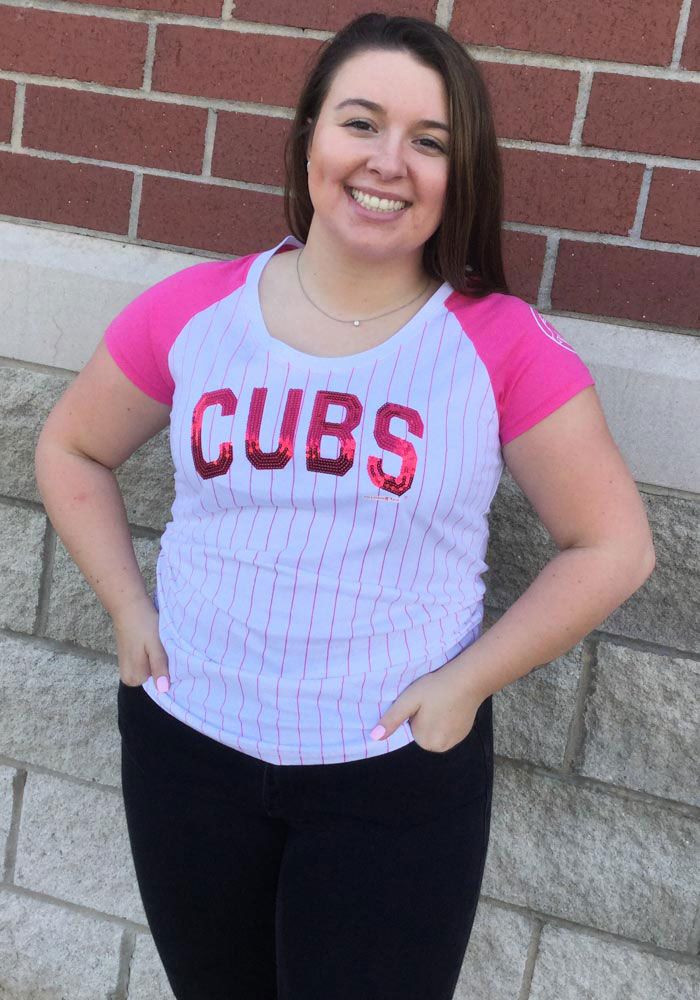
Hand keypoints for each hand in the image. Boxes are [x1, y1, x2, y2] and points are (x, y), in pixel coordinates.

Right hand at [111, 593, 169, 692]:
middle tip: (164, 648)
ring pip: (150, 669)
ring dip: (157, 659)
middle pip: (154, 678)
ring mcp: (127, 667)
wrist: (128, 606)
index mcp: (134, 678)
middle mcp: (128, 677)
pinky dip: (152, 654)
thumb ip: (159, 667)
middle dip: (162, 665)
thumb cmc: (144, 624)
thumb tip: (163, 689)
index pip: (159, 685)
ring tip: (158, 644)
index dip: (168, 672)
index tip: (171, 658)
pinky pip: (145, 662)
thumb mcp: (155, 645)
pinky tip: (153, 643)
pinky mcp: (129, 658)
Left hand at [370, 659, 486, 751]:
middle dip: (423, 718)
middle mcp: (440, 747)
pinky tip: (450, 704)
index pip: (410, 730)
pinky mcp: (465, 734)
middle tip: (430, 701)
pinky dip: (447, 719)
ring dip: (435, 719)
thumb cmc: (436, 687)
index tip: (421, 702)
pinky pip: (448, 729)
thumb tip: (374, 737)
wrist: (468, 679)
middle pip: (422, 733)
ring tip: (441, 701)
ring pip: (435, 731)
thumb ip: (392, 719)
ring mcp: (454, 742)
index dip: (413, 715)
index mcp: (425, 741)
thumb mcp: (408, 700)